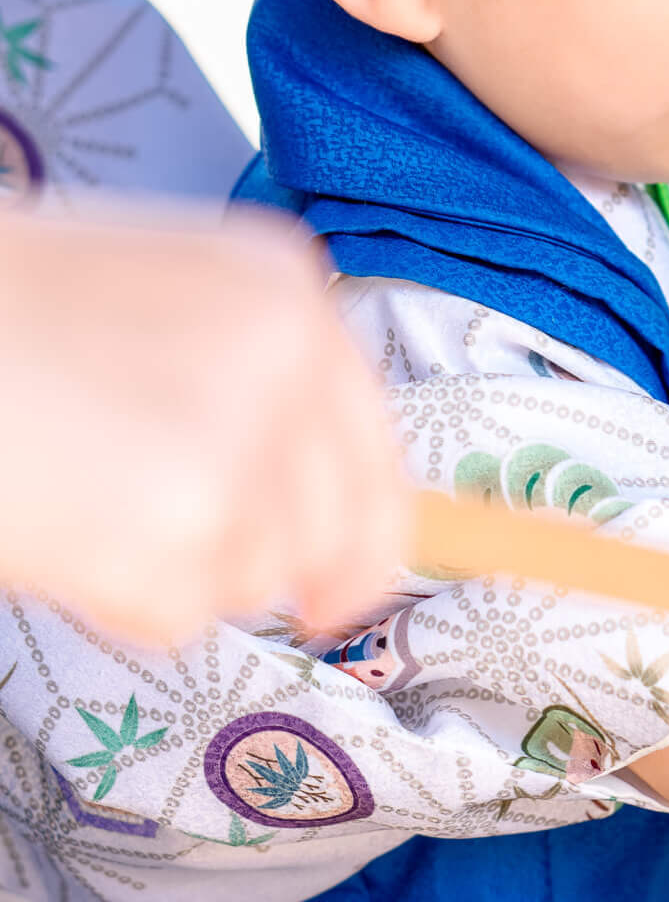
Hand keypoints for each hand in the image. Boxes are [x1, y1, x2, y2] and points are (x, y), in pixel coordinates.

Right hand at [0, 205, 410, 643]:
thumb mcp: (150, 303)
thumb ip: (244, 379)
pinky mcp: (179, 525)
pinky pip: (181, 613)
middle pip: (344, 529)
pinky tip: (59, 530)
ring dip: (179, 570)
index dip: (367, 532)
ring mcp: (238, 443)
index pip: (375, 445)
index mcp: (283, 288)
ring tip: (82, 499)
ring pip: (257, 576)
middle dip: (286, 571)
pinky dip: (120, 598)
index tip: (347, 583)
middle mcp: (284, 358)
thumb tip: (316, 507)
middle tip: (223, 580)